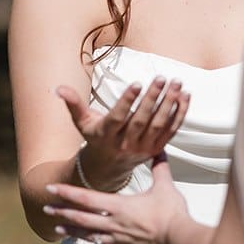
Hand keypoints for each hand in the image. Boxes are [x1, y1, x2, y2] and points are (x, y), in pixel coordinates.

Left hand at [43, 157, 188, 243]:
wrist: (181, 241)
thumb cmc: (172, 213)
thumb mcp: (165, 186)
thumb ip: (160, 168)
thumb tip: (160, 150)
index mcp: (119, 206)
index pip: (86, 198)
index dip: (66, 192)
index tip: (50, 189)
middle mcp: (114, 225)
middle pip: (82, 218)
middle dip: (62, 213)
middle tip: (46, 210)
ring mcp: (120, 242)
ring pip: (90, 238)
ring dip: (74, 233)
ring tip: (59, 230)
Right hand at [56, 77, 188, 188]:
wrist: (108, 165)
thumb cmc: (94, 136)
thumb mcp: (81, 122)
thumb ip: (73, 104)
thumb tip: (58, 88)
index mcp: (106, 136)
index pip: (118, 118)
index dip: (127, 101)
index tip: (136, 83)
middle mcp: (126, 144)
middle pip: (142, 121)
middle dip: (153, 99)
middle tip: (161, 78)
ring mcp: (143, 148)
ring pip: (159, 125)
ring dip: (170, 104)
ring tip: (176, 83)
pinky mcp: (156, 149)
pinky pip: (171, 130)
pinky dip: (180, 113)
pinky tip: (185, 95)